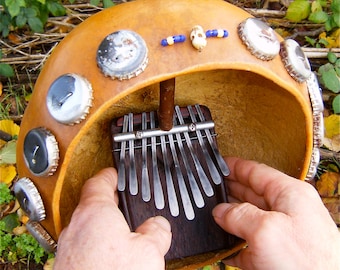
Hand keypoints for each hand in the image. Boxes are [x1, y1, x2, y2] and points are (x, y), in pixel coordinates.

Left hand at [54, 168, 171, 269]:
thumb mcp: (148, 252)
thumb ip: (156, 231)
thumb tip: (159, 225)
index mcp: (95, 212)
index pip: (99, 182)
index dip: (110, 175)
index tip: (116, 173)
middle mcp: (77, 226)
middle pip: (93, 203)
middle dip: (110, 203)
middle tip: (126, 203)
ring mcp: (70, 246)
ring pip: (89, 226)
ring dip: (105, 225)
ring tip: (125, 233)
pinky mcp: (69, 264)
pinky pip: (86, 245)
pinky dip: (100, 244)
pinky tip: (115, 257)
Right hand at [213, 157, 339, 269]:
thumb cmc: (310, 264)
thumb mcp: (266, 230)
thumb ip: (239, 215)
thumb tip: (220, 211)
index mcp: (290, 195)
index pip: (257, 171)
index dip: (236, 166)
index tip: (219, 164)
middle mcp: (287, 211)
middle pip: (251, 194)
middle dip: (229, 191)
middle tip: (209, 189)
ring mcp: (282, 235)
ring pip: (249, 220)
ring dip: (230, 219)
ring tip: (211, 216)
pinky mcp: (276, 256)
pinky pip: (250, 245)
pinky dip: (235, 245)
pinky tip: (224, 246)